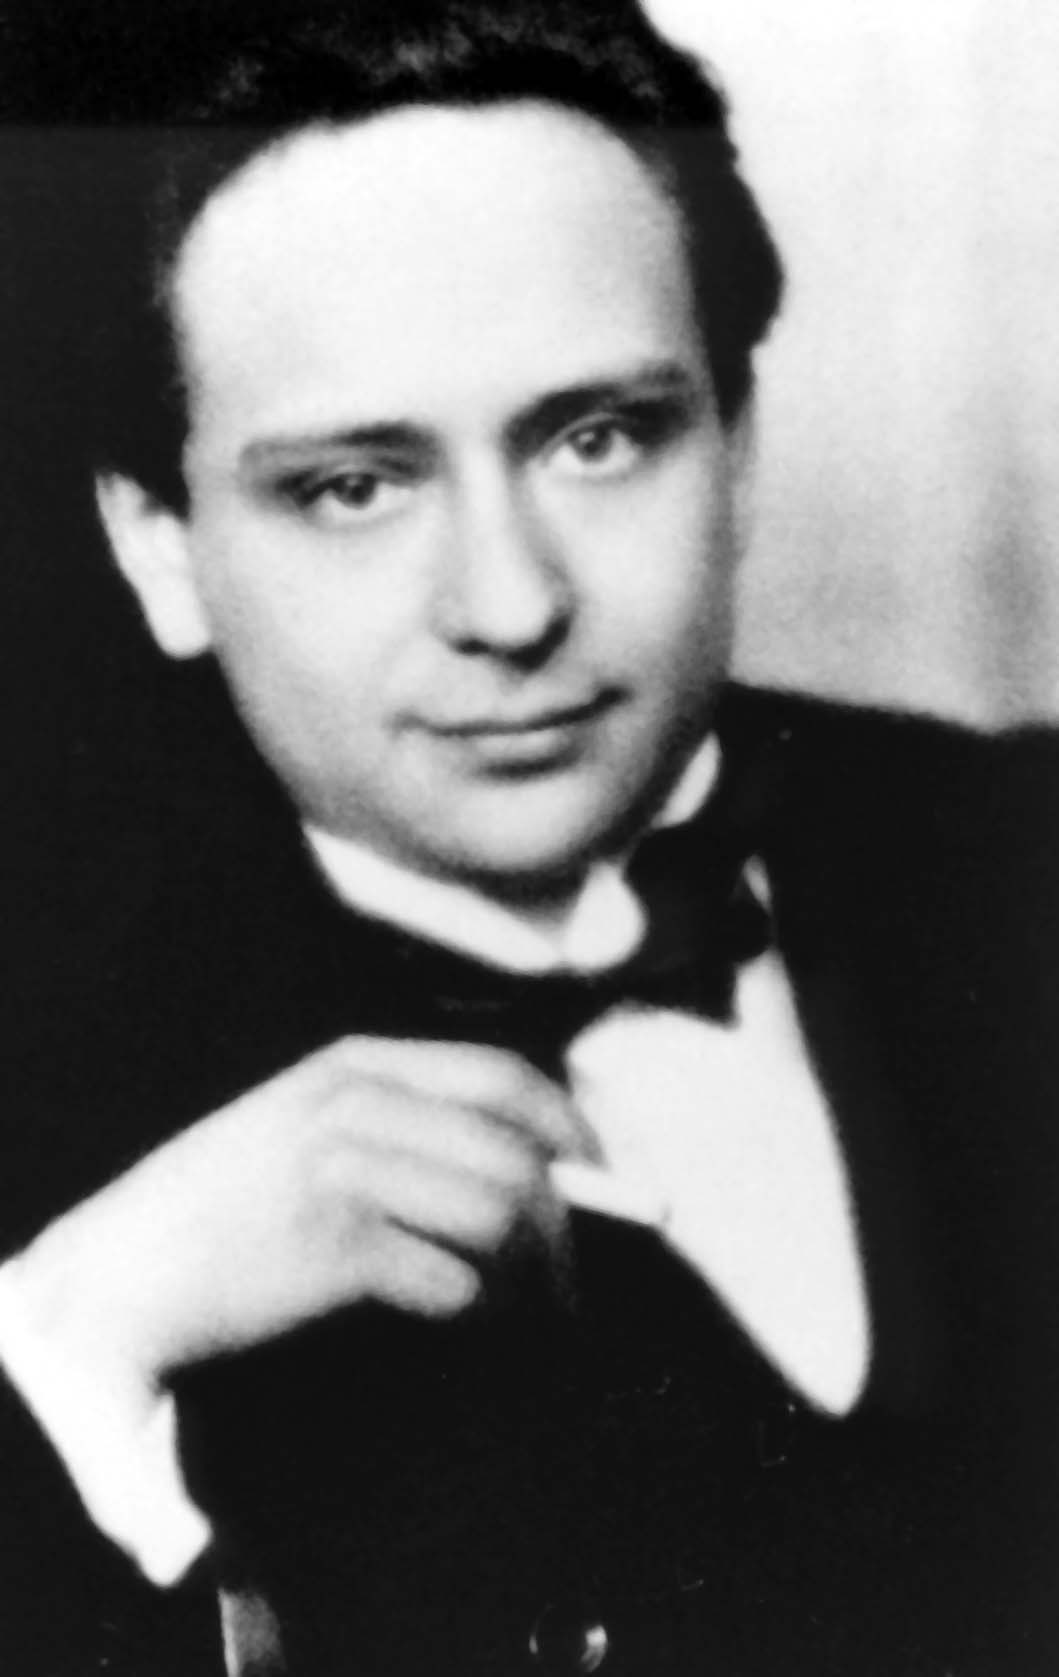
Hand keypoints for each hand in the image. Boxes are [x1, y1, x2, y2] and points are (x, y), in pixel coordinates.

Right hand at [6, 1038, 595, 1394]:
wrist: (125, 1265)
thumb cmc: (224, 1200)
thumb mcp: (303, 1121)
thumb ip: (401, 1122)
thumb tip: (530, 1163)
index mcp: (354, 1064)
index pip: (500, 1076)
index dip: (567, 1125)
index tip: (598, 1171)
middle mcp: (355, 1106)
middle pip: (512, 1156)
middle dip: (563, 1225)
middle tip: (568, 1278)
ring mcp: (344, 1172)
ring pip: (496, 1217)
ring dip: (532, 1276)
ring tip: (532, 1311)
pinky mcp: (333, 1247)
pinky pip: (452, 1279)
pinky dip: (480, 1310)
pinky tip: (470, 1322)